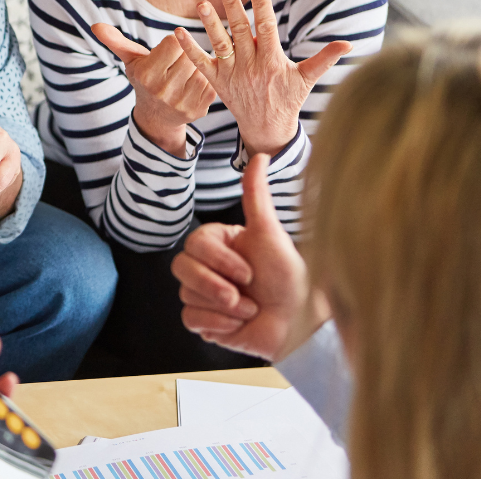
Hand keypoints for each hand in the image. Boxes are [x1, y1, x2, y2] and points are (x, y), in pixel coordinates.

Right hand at [91, 23, 215, 157]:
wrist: (156, 116)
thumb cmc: (144, 80)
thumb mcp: (131, 61)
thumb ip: (116, 42)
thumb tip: (96, 26)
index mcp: (147, 75)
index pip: (174, 42)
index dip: (172, 43)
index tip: (166, 52)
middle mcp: (163, 91)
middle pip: (189, 54)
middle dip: (185, 55)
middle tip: (176, 65)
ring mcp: (182, 102)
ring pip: (201, 67)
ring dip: (196, 67)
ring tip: (184, 74)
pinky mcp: (199, 109)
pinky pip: (211, 81)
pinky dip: (205, 79)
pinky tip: (193, 84)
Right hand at [170, 154, 325, 360]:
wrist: (299, 322)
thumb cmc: (288, 276)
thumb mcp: (270, 233)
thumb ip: (256, 195)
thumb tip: (261, 155)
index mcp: (219, 244)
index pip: (194, 244)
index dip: (219, 261)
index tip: (249, 272)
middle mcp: (208, 267)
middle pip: (181, 268)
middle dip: (215, 285)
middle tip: (245, 294)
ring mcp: (203, 294)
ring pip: (186, 295)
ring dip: (224, 307)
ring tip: (249, 309)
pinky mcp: (204, 322)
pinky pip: (190, 320)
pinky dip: (217, 325)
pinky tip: (238, 324)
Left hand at [174, 0, 350, 154]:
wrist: (266, 128)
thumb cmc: (289, 99)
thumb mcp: (307, 79)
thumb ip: (325, 59)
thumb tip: (349, 44)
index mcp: (272, 61)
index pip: (267, 28)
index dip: (263, 5)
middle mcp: (250, 66)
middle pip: (240, 31)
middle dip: (232, 6)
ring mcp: (232, 74)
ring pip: (219, 45)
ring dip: (209, 24)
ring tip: (200, 3)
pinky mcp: (217, 82)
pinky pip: (200, 64)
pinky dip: (188, 49)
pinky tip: (177, 32)